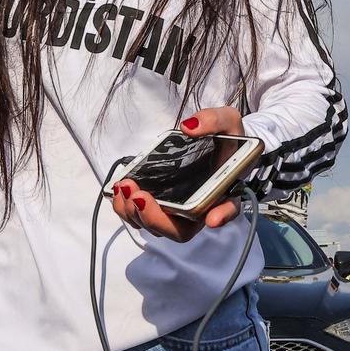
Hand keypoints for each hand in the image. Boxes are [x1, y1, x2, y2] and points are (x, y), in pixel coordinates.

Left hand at [112, 108, 245, 242]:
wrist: (214, 142)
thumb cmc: (224, 138)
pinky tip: (120, 190)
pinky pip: (144, 217)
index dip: (222, 215)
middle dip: (157, 218)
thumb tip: (189, 127)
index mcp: (224, 189)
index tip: (212, 218)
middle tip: (140, 196)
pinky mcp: (161, 205)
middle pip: (182, 230)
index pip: (229, 208)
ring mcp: (180, 210)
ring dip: (137, 214)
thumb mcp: (227, 121)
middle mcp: (202, 207)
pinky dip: (128, 208)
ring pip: (159, 227)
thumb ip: (214, 120)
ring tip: (125, 188)